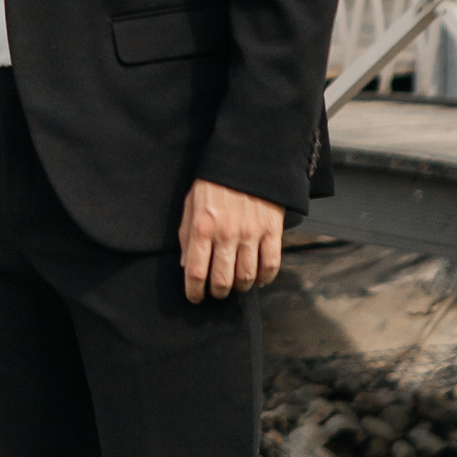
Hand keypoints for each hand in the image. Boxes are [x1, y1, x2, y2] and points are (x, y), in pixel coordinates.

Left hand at [177, 179, 283, 302]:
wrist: (247, 160)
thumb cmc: (215, 182)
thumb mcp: (191, 203)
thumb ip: (186, 235)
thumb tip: (185, 265)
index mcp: (202, 226)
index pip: (195, 271)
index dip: (194, 291)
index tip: (194, 297)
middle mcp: (226, 233)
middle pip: (222, 280)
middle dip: (217, 292)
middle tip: (216, 291)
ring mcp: (251, 234)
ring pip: (246, 277)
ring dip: (240, 287)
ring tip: (236, 284)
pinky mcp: (272, 231)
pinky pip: (270, 266)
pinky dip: (264, 278)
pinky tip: (257, 278)